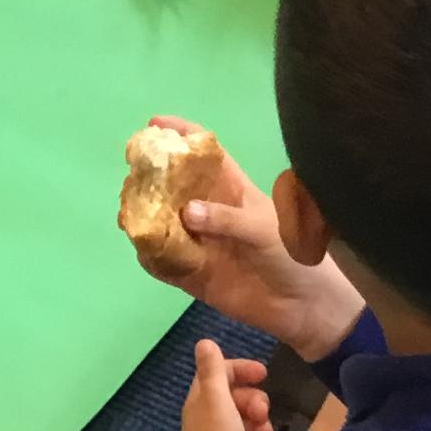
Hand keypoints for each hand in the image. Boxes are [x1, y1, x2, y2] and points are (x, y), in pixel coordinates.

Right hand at [132, 118, 364, 359]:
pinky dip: (151, 257)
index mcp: (231, 189)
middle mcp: (209, 212)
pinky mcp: (193, 275)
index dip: (181, 135)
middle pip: (173, 187)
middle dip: (151, 178)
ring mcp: (199, 243)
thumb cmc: (290, 253)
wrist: (300, 306)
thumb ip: (227, 218)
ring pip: (162, 224)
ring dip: (144, 217)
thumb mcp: (264, 228)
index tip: (154, 124)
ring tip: (130, 215)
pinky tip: (144, 251)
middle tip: (133, 177)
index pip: (204, 154)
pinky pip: (164, 264)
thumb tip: (186, 212)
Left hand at [177, 339, 271, 430]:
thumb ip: (212, 371)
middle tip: (261, 413)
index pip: (218, 373)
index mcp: (199, 402)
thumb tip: (203, 342)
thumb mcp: (215, 401)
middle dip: (253, 399)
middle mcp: (208, 418)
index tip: (264, 374)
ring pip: (246, 417)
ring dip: (259, 420)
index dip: (240, 369)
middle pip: (235, 395)